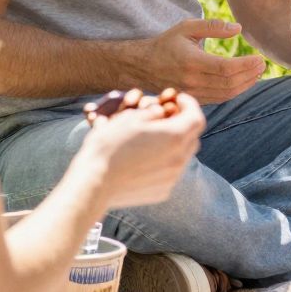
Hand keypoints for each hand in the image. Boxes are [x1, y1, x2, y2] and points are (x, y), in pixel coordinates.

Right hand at [81, 92, 203, 207]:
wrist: (94, 184)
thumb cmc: (109, 147)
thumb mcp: (130, 118)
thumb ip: (153, 112)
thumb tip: (161, 112)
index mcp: (175, 137)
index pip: (197, 117)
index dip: (189, 104)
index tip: (177, 99)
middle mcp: (180, 159)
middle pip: (193, 137)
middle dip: (183, 124)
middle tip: (166, 117)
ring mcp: (172, 178)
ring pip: (183, 156)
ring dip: (175, 144)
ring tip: (154, 139)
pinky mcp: (163, 191)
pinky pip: (172, 172)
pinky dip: (165, 162)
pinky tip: (146, 160)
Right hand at [140, 19, 265, 102]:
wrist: (142, 66)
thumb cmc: (166, 43)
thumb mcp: (187, 28)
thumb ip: (213, 27)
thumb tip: (238, 28)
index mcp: (191, 62)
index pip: (226, 68)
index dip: (246, 65)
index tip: (259, 58)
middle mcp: (192, 81)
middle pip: (229, 83)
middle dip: (250, 74)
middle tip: (262, 64)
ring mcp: (192, 93)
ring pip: (226, 94)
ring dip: (246, 84)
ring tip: (258, 73)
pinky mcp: (194, 99)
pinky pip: (219, 98)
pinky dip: (235, 91)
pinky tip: (244, 81)